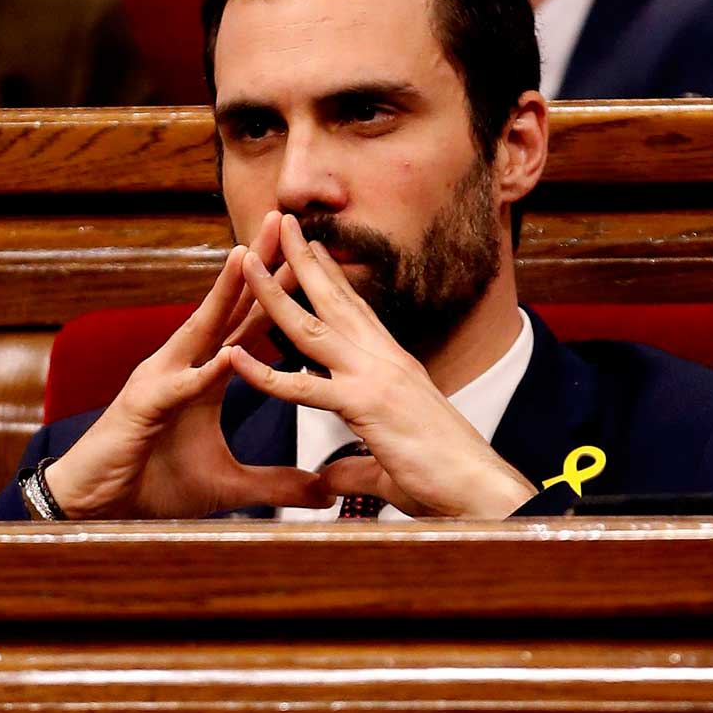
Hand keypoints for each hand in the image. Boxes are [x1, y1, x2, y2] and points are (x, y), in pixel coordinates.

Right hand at [44, 211, 335, 519]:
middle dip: (253, 267)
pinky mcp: (142, 410)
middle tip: (279, 222)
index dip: (275, 292)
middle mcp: (181, 368)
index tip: (307, 258)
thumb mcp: (229, 487)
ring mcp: (160, 383)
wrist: (99, 506)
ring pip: (197, 333)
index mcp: (203, 377)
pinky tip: (226, 357)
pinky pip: (178, 389)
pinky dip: (201, 374)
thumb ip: (277, 484)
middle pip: (225, 311)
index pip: (245, 326)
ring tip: (246, 257)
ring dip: (222, 296)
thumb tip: (323, 492)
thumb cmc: (155, 485)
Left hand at [228, 213, 536, 518]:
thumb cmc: (446, 479)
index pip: (358, 312)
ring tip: (246, 259)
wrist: (480, 489)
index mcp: (395, 366)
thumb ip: (354, 467)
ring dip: (274, 292)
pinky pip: (302, 389)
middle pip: (335, 301)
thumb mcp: (389, 467)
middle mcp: (385, 361)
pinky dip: (264, 374)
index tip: (310, 249)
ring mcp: (374, 379)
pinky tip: (232, 356)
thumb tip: (329, 477)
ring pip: (311, 328)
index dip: (332, 278)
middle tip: (281, 224)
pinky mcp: (365, 407)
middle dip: (303, 260)